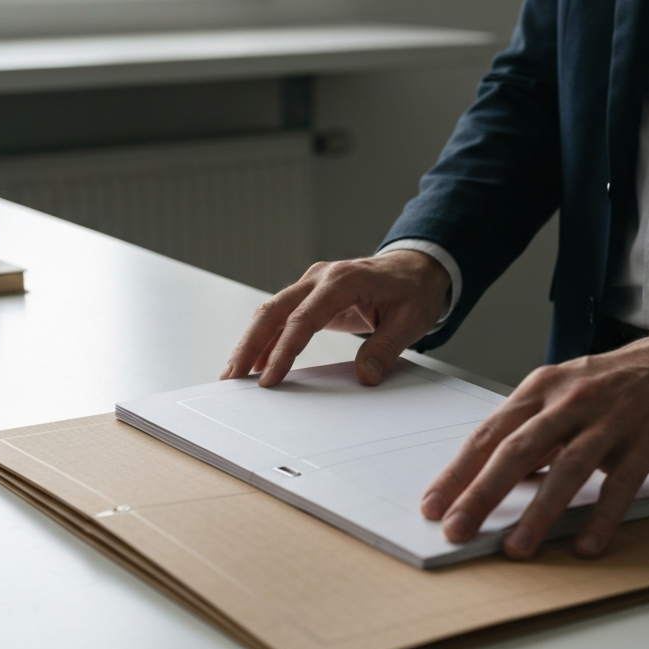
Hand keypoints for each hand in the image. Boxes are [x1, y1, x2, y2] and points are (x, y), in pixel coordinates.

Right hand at [220, 250, 450, 386]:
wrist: (416, 269)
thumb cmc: (413, 291)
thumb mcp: (411, 321)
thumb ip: (386, 348)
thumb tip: (365, 376)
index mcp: (342, 281)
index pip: (303, 319)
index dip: (283, 351)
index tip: (269, 379)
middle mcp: (320, 278)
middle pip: (273, 311)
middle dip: (248, 345)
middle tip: (232, 378)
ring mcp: (312, 284)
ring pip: (270, 312)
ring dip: (250, 342)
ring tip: (234, 375)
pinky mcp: (311, 295)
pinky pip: (281, 316)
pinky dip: (265, 339)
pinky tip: (255, 362)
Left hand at [420, 322, 648, 558]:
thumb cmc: (615, 383)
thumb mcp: (563, 394)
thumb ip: (530, 433)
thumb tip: (497, 478)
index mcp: (539, 389)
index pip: (488, 434)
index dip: (457, 472)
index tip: (433, 505)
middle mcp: (568, 402)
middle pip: (516, 451)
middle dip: (481, 494)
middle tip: (457, 529)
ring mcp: (608, 421)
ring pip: (566, 469)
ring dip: (538, 513)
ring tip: (516, 547)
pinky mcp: (644, 442)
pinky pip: (620, 485)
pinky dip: (602, 517)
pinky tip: (586, 544)